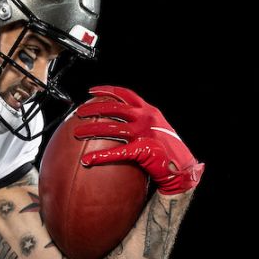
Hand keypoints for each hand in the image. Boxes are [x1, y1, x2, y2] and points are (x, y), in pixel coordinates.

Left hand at [72, 85, 203, 194]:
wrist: (182, 167)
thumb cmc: (167, 151)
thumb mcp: (155, 130)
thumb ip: (140, 123)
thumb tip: (120, 124)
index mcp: (149, 111)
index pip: (126, 94)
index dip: (107, 90)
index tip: (91, 92)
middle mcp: (147, 117)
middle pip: (115, 107)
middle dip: (94, 108)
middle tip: (79, 113)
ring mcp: (145, 132)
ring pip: (112, 127)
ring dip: (91, 129)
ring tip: (76, 132)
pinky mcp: (144, 149)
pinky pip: (116, 152)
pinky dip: (100, 156)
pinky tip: (87, 160)